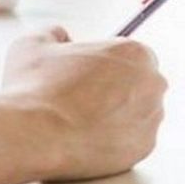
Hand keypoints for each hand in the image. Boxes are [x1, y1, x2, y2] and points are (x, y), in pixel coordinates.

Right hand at [1, 27, 165, 180]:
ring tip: (81, 119)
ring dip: (117, 115)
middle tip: (84, 97)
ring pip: (138, 114)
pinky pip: (132, 141)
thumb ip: (55, 33)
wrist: (32, 135)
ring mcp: (150, 120)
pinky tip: (86, 137)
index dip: (110, 64)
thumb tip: (59, 37)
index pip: (134, 55)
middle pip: (142, 84)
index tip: (91, 73)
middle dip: (118, 89)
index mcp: (135, 52)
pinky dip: (114, 141)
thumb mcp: (35, 43)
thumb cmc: (35, 88)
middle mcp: (152, 85)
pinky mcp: (142, 150)